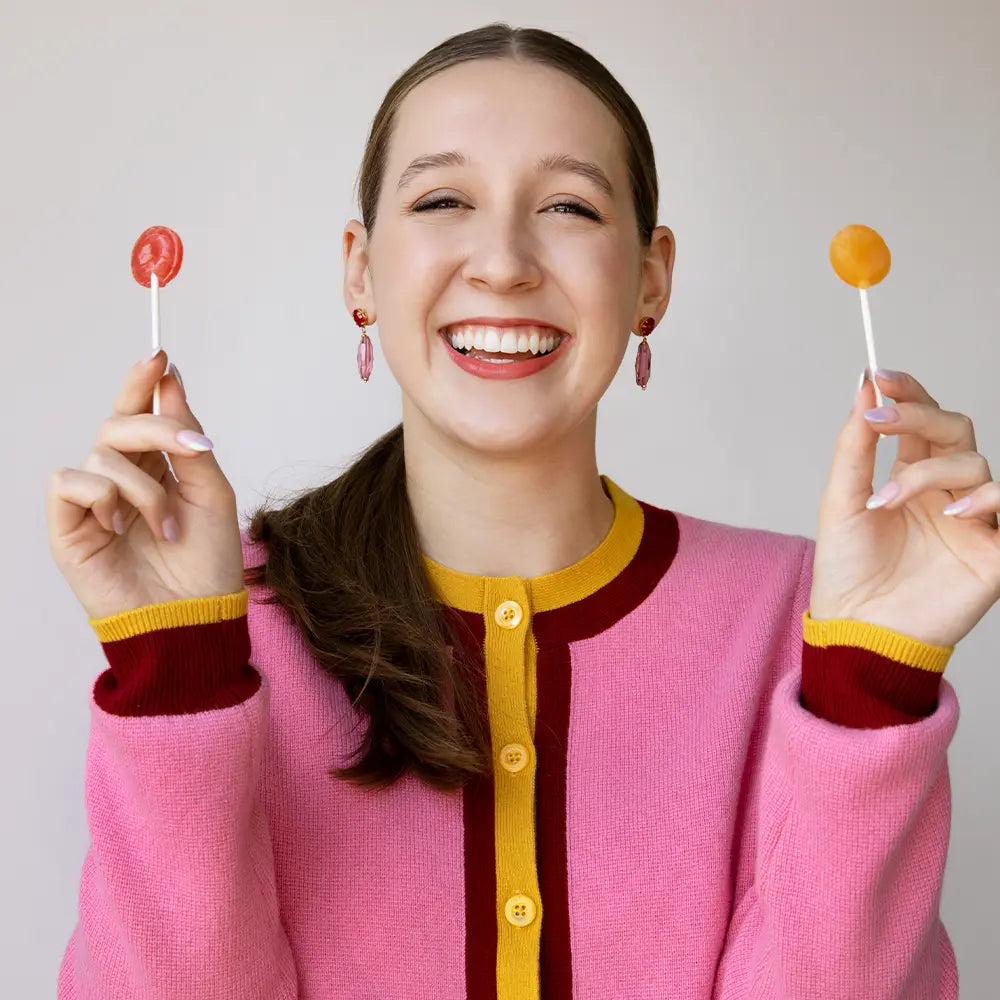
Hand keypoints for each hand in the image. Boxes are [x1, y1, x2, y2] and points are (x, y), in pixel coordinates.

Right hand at [46, 351, 244, 620]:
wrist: (193, 617)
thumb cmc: (208, 564)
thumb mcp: (213, 494)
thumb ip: (189, 441)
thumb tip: (171, 383)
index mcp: (157, 470)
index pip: (140, 415)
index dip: (144, 384)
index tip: (160, 356)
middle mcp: (122, 480)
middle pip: (119, 423)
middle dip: (156, 426)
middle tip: (192, 448)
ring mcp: (94, 503)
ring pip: (103, 453)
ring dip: (146, 489)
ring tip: (167, 529)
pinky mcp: (69, 526)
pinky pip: (71, 482)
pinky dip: (103, 496)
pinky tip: (121, 526)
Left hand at [809, 370, 999, 648]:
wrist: (858, 627)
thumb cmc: (848, 570)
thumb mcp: (841, 501)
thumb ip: (855, 447)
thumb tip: (862, 388)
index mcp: (910, 477)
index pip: (921, 422)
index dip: (908, 393)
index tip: (880, 375)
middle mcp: (945, 492)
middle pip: (955, 430)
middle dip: (919, 415)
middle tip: (881, 418)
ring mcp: (972, 519)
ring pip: (976, 464)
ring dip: (930, 471)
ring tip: (887, 501)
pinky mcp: (994, 551)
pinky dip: (986, 499)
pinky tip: (951, 512)